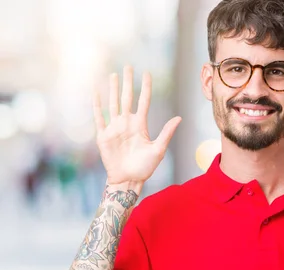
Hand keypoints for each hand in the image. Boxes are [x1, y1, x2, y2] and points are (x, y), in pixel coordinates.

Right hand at [93, 66, 181, 185]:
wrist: (129, 180)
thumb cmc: (145, 167)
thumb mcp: (158, 149)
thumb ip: (166, 133)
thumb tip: (179, 118)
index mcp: (140, 125)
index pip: (143, 101)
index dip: (145, 88)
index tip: (147, 73)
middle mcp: (127, 123)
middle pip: (127, 98)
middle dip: (127, 82)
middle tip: (128, 66)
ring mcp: (115, 128)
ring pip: (113, 104)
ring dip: (112, 89)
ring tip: (113, 74)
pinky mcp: (104, 136)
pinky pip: (99, 118)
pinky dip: (97, 105)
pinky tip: (96, 92)